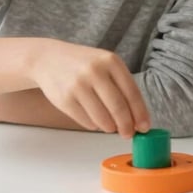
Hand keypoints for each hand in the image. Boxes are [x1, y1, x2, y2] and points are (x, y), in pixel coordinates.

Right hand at [30, 40, 149, 136]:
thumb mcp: (105, 65)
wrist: (48, 59)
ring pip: (102, 118)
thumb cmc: (83, 64)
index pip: (132, 92)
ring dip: (110, 127)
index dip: (140, 113)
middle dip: (126, 126)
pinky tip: (94, 120)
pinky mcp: (65, 100)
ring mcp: (78, 85)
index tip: (145, 127)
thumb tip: (137, 118)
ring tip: (111, 126)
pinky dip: (94, 125)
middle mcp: (95, 71)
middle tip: (128, 134)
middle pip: (118, 107)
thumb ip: (122, 86)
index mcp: (111, 61)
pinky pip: (86, 122)